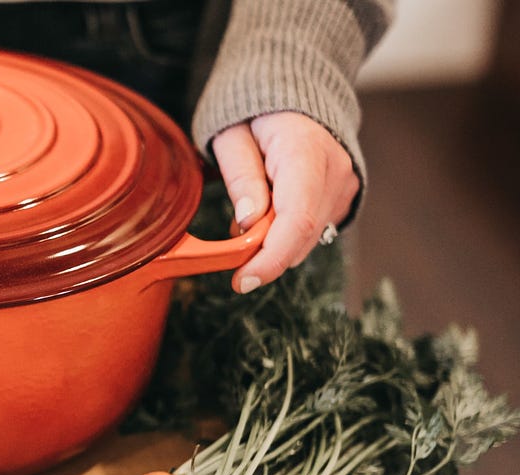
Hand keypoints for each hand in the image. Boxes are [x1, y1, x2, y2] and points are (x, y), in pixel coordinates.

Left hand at [211, 111, 359, 292]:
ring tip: (251, 213)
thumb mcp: (231, 137)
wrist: (292, 92)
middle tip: (232, 247)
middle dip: (264, 254)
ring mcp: (345, 184)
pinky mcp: (344, 195)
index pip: (297, 219)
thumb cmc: (254, 113)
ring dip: (274, 243)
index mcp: (305, 150)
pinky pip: (314, 230)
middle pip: (303, 235)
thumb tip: (248, 221)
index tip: (242, 280)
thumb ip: (240, 177)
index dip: (271, 258)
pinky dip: (287, 233)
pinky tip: (270, 211)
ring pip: (309, 238)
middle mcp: (335, 169)